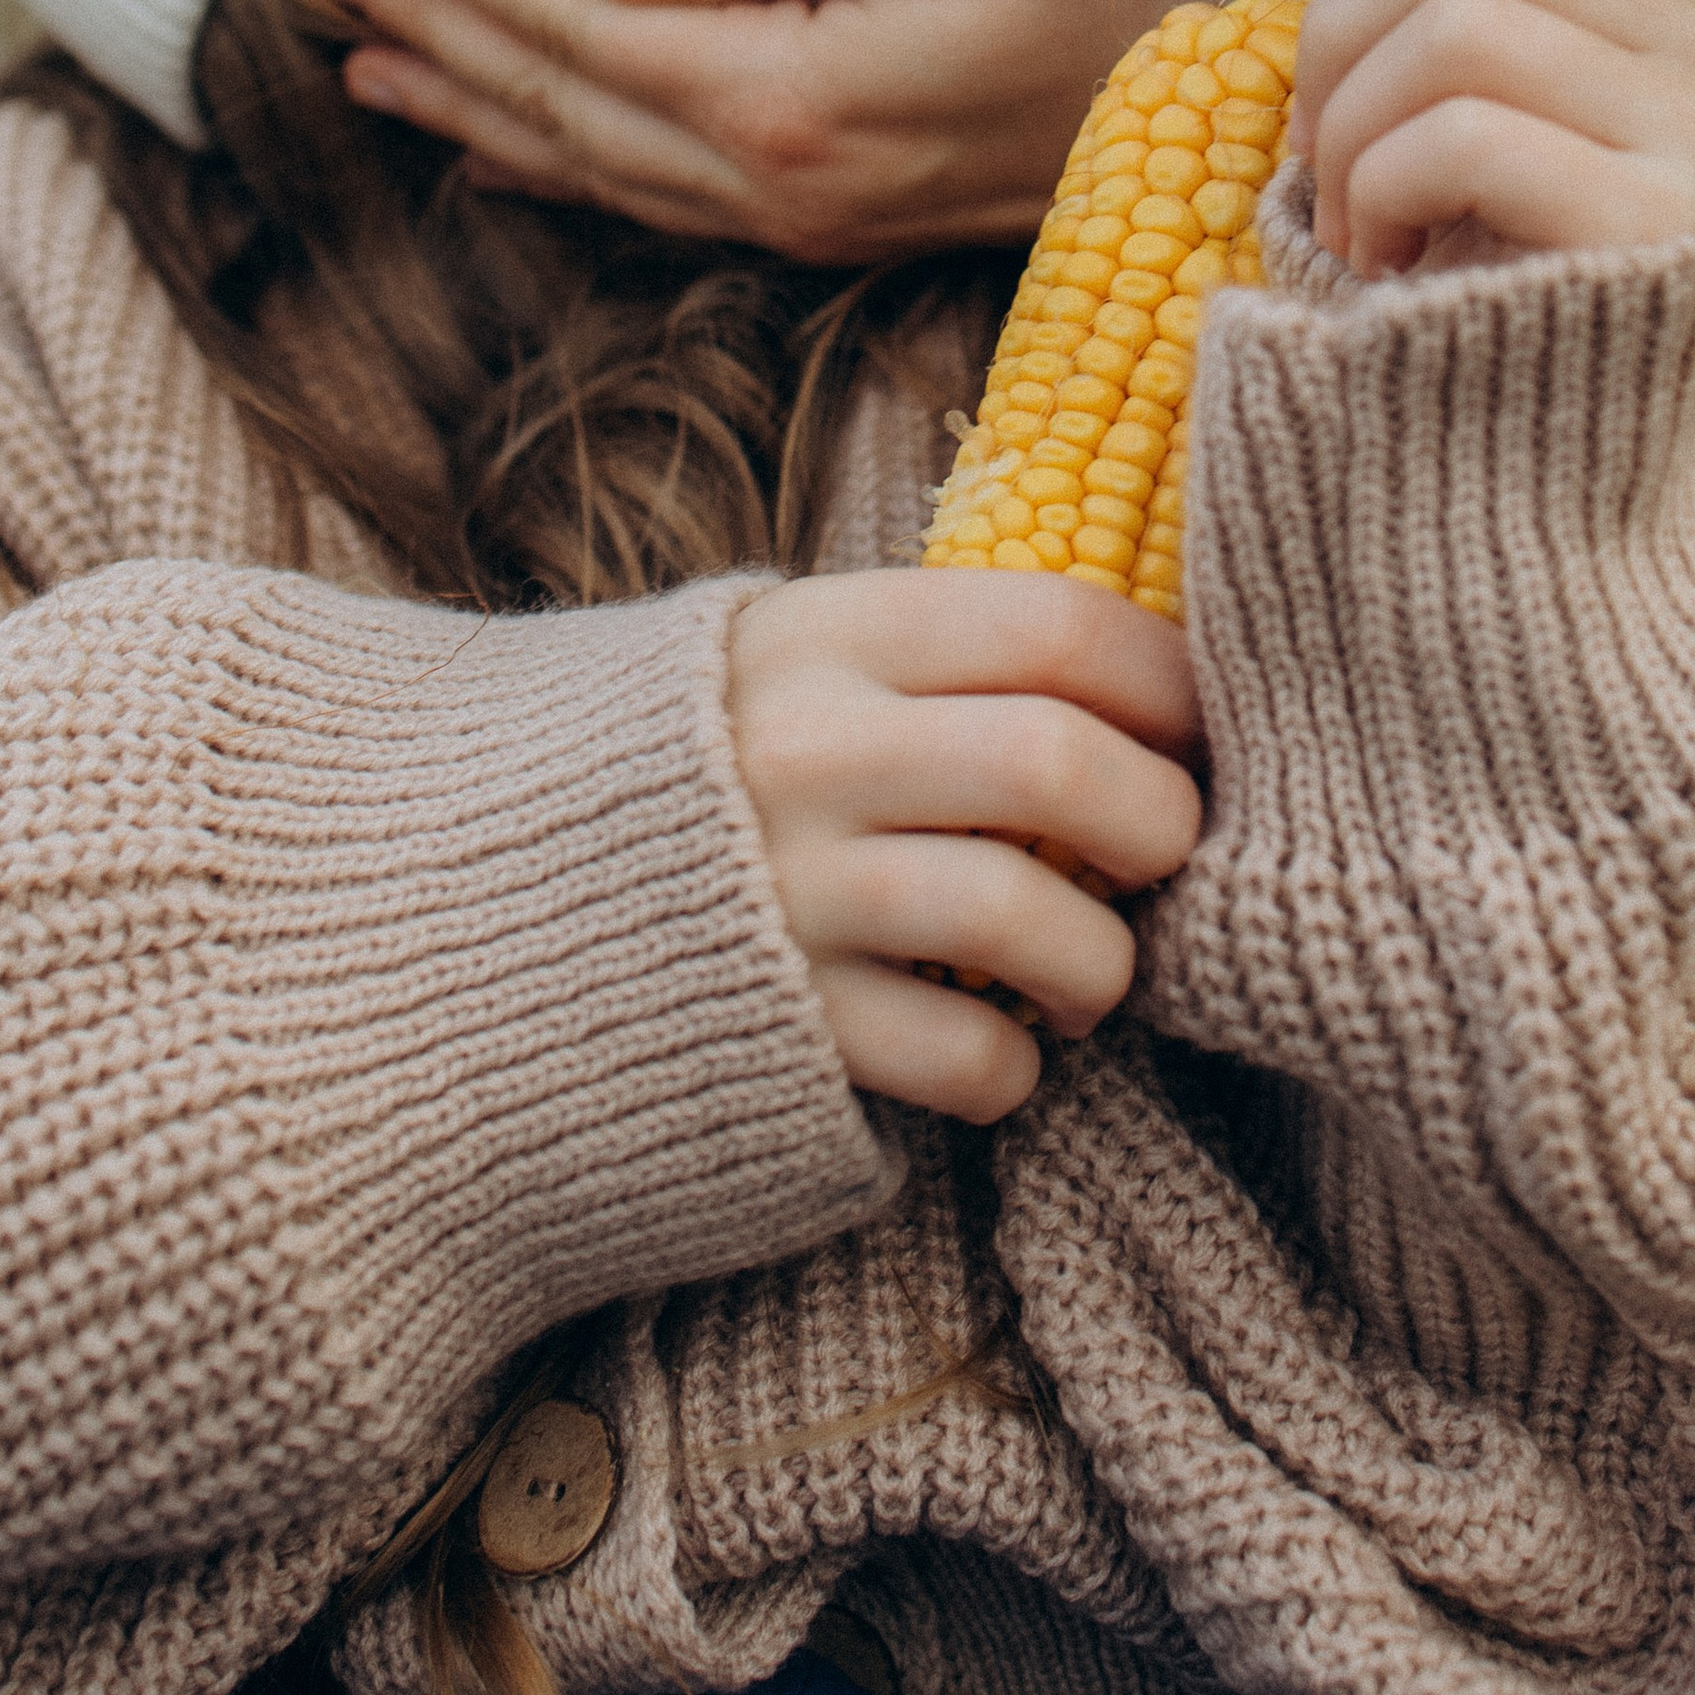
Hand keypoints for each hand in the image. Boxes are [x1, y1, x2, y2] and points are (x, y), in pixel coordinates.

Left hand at [307, 0, 1270, 262]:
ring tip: (365, 49)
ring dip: (467, 97)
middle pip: (554, 95)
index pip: (575, 14)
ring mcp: (800, 215)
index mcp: (787, 97)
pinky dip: (556, 167)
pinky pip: (651, 201)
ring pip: (585, 158)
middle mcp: (774, 180)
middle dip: (430, 19)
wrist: (1243, 103)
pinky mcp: (832, 220)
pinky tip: (502, 151)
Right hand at [727, 571, 1203, 1119]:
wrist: (493, 904)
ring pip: (1021, 912)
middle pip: (1056, 759)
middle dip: (1159, 818)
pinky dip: (1014, 1068)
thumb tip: (1155, 688)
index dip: (1172, 683)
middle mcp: (805, 750)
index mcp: (828, 636)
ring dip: (1101, 960)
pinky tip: (1000, 1053)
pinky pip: (961, 1055)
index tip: (1201, 732)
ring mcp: (786, 890)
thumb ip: (942, 663)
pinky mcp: (780, 1025)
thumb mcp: (797, 661)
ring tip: (1090, 974)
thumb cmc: (703, 770)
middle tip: (1161, 853)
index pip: (1058, 626)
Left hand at [1276, 0, 1694, 274]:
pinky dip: (1379, 192)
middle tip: (1317, 159)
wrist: (1529, 482)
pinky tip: (1389, 268)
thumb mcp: (1449, 91)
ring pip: (1452, 22)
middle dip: (1339, 36)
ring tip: (1356, 224)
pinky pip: (1458, 133)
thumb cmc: (1480, 268)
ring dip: (1348, 130)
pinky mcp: (1660, 227)